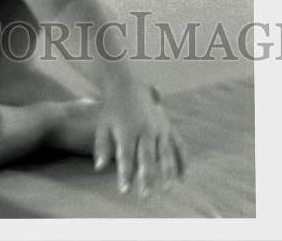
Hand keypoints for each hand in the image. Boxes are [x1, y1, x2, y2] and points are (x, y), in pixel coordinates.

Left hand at [93, 82, 184, 197]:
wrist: (127, 86)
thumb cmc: (112, 109)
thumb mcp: (103, 125)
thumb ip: (102, 147)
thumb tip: (99, 168)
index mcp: (127, 129)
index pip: (126, 157)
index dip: (125, 174)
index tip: (124, 190)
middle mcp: (145, 129)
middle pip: (147, 157)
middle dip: (146, 178)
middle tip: (144, 196)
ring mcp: (159, 127)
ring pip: (164, 154)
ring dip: (166, 173)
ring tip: (165, 189)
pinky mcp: (168, 126)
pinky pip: (178, 145)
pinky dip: (182, 160)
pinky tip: (182, 177)